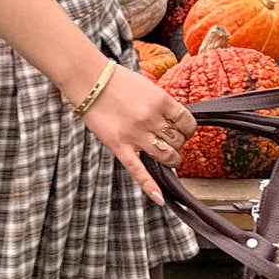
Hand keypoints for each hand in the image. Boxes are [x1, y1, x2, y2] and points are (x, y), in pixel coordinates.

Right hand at [80, 64, 196, 204]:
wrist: (90, 81)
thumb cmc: (118, 81)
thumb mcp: (149, 86)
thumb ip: (163, 105)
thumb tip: (175, 121)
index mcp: (161, 101)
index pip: (188, 123)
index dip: (188, 130)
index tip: (183, 131)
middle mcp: (151, 119)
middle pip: (178, 141)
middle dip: (178, 143)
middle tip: (170, 141)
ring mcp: (136, 135)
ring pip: (166, 156)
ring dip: (171, 159)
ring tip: (167, 157)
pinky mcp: (120, 147)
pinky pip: (139, 171)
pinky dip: (150, 186)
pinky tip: (159, 198)